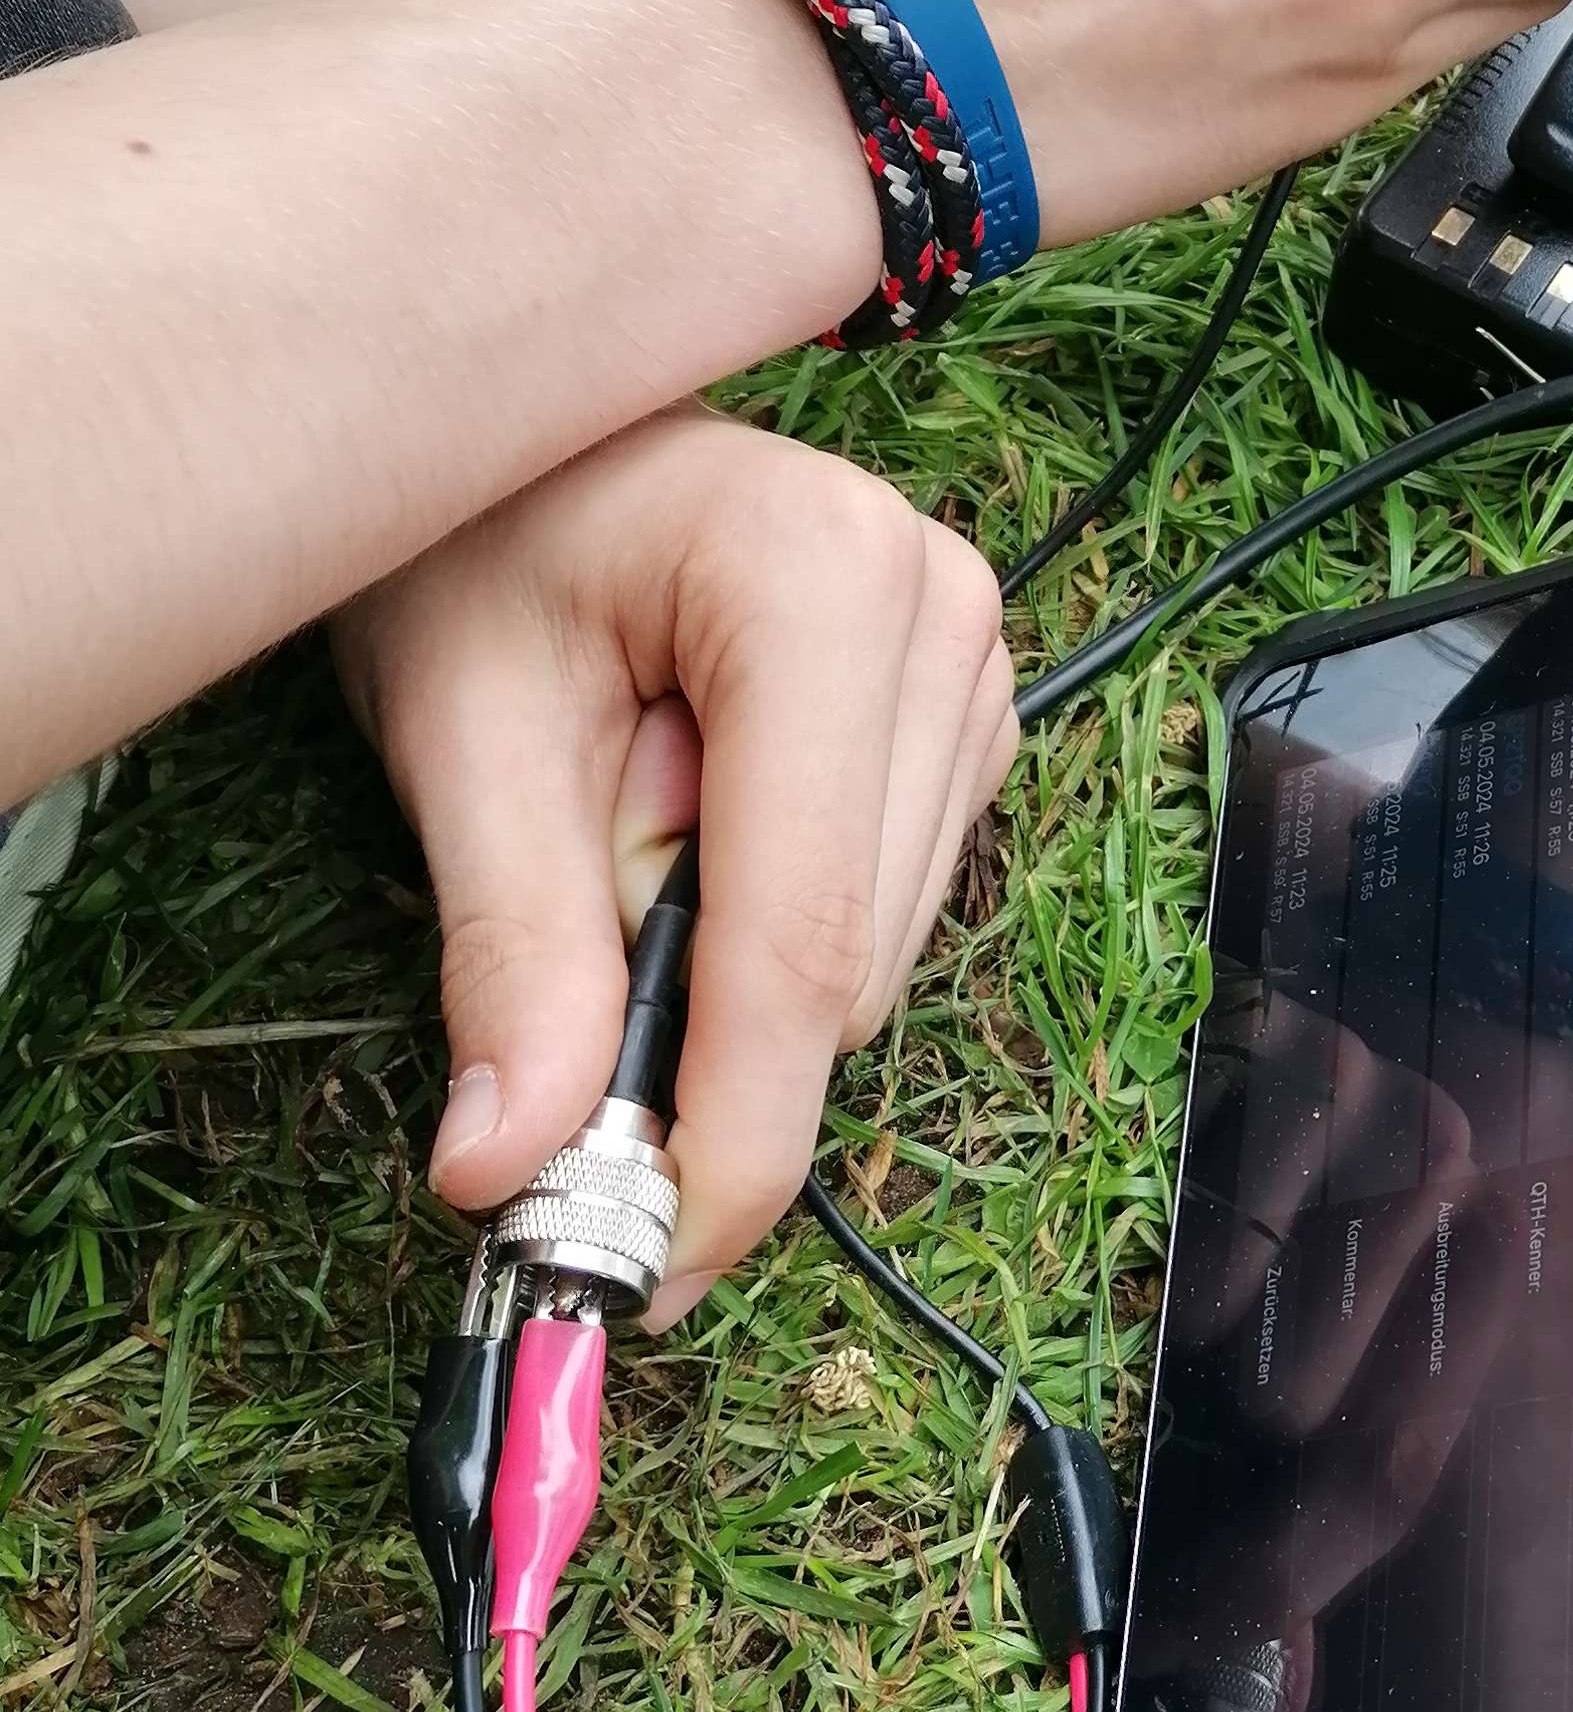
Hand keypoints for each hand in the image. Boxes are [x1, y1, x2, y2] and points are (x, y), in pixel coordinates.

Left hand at [331, 410, 1016, 1326]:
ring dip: (733, 978)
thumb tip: (508, 1167)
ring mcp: (974, 662)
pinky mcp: (968, 717)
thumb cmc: (477, 543)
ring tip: (613, 840)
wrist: (533, 449)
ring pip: (874, 960)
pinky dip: (774, 931)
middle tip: (552, 1044)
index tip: (651, 1263)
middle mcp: (939, 609)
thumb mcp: (458, 735)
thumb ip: (508, 950)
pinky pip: (885, 912)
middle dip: (705, 1050)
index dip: (732, 1129)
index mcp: (818, 579)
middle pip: (845, 963)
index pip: (799, 932)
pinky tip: (690, 826)